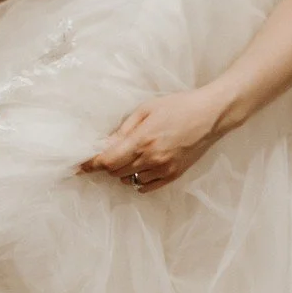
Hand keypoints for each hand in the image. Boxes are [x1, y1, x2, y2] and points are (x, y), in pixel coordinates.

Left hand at [77, 84, 242, 193]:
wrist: (211, 115)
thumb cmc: (178, 106)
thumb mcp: (146, 109)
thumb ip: (124, 129)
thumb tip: (105, 144)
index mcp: (142, 140)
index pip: (107, 161)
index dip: (91, 165)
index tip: (80, 167)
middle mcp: (151, 159)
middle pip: (116, 172)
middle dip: (108, 165)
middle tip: (109, 154)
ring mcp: (163, 169)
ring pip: (130, 180)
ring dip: (123, 172)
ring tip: (130, 157)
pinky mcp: (174, 175)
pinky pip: (147, 186)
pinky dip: (139, 181)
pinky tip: (140, 170)